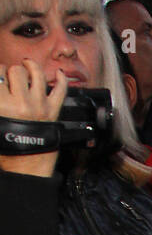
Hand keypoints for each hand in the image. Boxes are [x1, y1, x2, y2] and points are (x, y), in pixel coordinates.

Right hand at [0, 59, 66, 176]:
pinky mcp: (53, 112)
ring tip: (27, 65)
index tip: (0, 80)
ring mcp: (39, 106)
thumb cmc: (7, 150)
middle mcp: (21, 103)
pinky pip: (61, 90)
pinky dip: (61, 79)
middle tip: (10, 79)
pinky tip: (58, 74)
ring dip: (31, 66)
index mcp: (2, 105)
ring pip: (36, 73)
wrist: (27, 169)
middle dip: (11, 71)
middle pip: (16, 71)